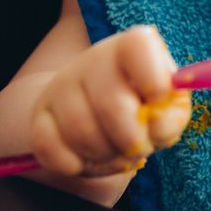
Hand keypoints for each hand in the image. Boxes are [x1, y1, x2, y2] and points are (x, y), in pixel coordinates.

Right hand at [30, 25, 190, 176]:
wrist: (96, 107)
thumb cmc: (142, 105)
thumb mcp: (169, 105)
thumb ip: (171, 114)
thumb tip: (156, 123)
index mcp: (131, 46)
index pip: (138, 46)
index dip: (155, 81)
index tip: (160, 100)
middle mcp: (93, 59)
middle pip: (112, 105)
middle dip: (132, 140)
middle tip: (139, 147)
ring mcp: (61, 85)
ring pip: (81, 132)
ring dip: (105, 156)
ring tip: (116, 154)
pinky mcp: (39, 114)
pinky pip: (49, 148)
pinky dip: (74, 165)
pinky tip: (86, 160)